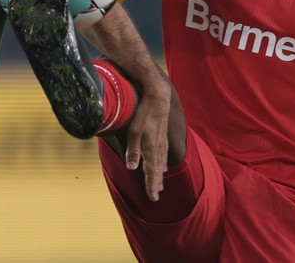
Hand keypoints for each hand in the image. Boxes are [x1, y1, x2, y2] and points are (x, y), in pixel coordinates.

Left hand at [125, 73, 170, 200]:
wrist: (158, 96)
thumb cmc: (144, 113)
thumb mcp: (134, 131)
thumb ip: (133, 150)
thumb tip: (132, 168)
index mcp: (151, 149)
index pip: (152, 173)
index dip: (152, 185)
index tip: (153, 198)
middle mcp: (158, 147)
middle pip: (157, 170)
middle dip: (156, 183)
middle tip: (156, 195)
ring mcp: (162, 141)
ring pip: (161, 162)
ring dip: (159, 174)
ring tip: (159, 184)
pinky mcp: (162, 135)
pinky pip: (163, 154)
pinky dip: (162, 163)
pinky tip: (162, 165)